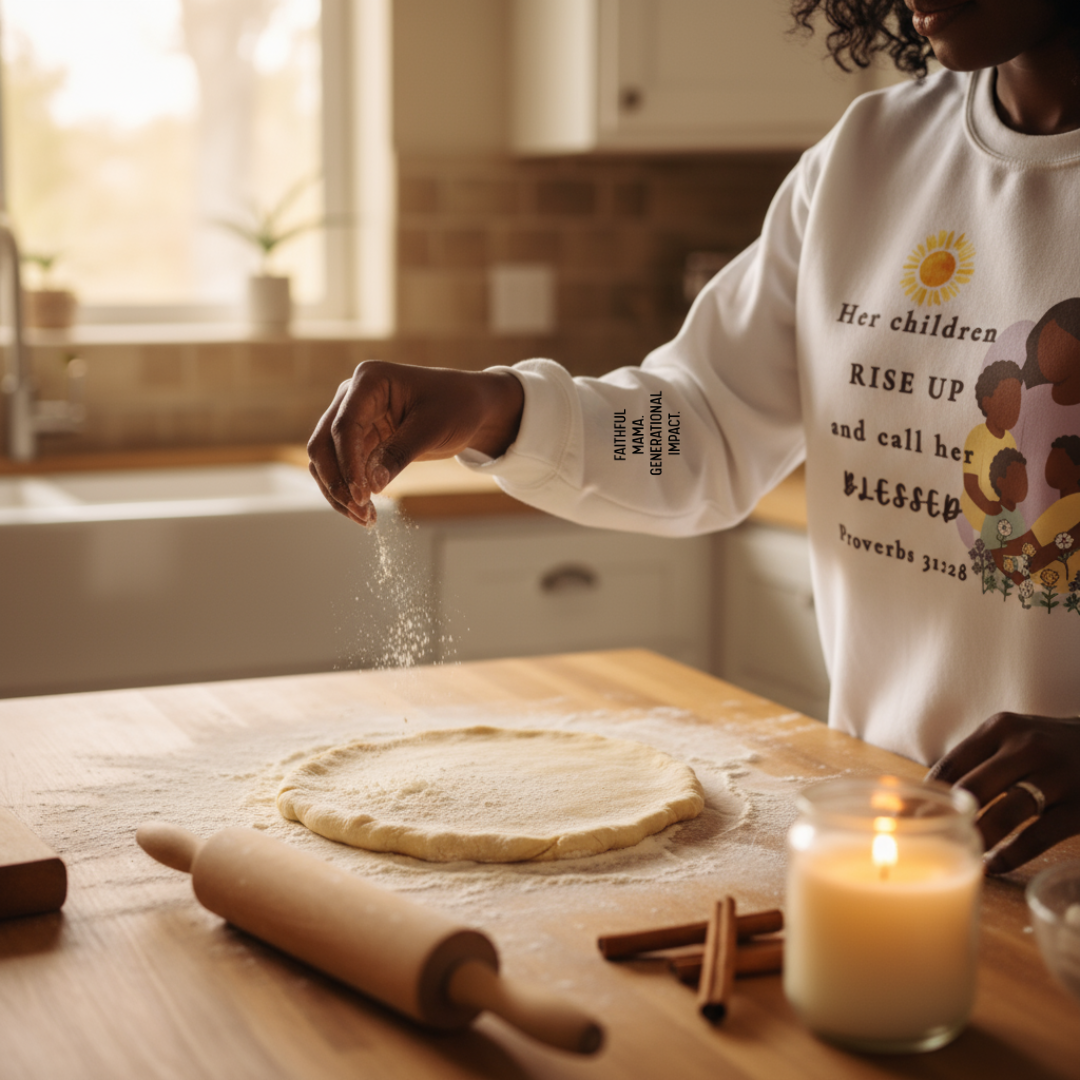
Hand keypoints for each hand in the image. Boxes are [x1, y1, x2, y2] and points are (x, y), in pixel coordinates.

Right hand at [307, 361, 523, 524]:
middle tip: (361, 511)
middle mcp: (353, 398)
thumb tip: (370, 487)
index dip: (348, 464)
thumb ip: (399, 454)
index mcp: (369, 381)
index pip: (344, 426)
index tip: (362, 495)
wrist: (473, 407)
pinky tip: (367, 513)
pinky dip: (351, 492)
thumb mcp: (432, 428)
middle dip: (338, 482)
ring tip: (366, 519)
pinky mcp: (362, 441)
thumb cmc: (457, 405)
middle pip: (323, 444)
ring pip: (328, 462)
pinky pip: (344, 470)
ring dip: (340, 492)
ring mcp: (354, 419)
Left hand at [927, 712, 1079, 872]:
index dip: (926, 796)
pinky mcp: (1079, 809)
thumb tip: (925, 796)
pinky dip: (1011, 854)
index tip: (908, 818)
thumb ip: (977, 760)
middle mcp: (1027, 747)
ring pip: (1004, 813)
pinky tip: (994, 864)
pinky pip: (1038, 836)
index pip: (952, 764)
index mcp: (1001, 729)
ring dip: (979, 838)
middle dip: (946, 819)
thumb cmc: (1048, 745)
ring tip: (962, 853)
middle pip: (973, 789)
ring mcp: (1057, 777)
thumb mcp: (1013, 737)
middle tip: (929, 841)